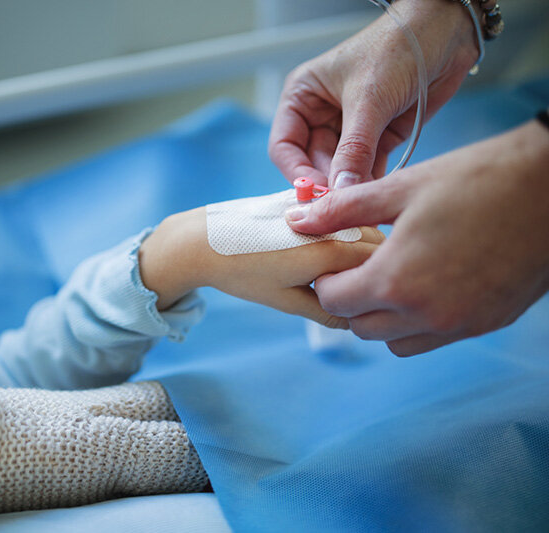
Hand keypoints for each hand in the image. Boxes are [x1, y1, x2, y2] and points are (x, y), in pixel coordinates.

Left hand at [138, 206, 383, 327]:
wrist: (202, 240)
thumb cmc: (241, 272)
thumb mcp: (286, 300)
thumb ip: (326, 310)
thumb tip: (354, 321)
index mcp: (331, 250)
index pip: (381, 265)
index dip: (379, 283)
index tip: (368, 299)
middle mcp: (330, 223)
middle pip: (375, 242)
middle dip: (375, 263)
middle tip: (354, 288)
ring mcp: (317, 206)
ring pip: (357, 225)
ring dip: (360, 246)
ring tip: (336, 271)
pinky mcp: (302, 198)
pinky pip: (336, 215)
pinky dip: (341, 231)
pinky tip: (319, 250)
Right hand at [268, 0, 478, 187]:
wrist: (446, 33)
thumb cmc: (396, 48)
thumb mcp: (369, 99)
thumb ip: (354, 149)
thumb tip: (340, 192)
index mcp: (303, 97)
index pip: (284, 146)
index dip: (297, 172)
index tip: (315, 194)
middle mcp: (321, 114)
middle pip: (312, 163)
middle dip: (327, 183)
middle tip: (343, 205)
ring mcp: (350, 128)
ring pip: (339, 170)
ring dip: (349, 187)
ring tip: (361, 206)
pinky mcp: (377, 137)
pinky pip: (366, 169)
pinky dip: (370, 183)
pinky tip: (375, 196)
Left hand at [285, 121, 548, 354]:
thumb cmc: (477, 179)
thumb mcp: (401, 188)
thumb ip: (341, 210)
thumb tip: (296, 218)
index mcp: (396, 282)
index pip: (334, 303)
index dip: (325, 282)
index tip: (332, 262)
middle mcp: (426, 315)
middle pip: (361, 328)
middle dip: (350, 301)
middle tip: (356, 268)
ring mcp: (459, 325)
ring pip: (397, 341)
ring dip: (383, 317)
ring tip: (391, 276)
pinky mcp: (486, 323)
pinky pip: (435, 338)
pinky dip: (418, 321)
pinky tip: (426, 283)